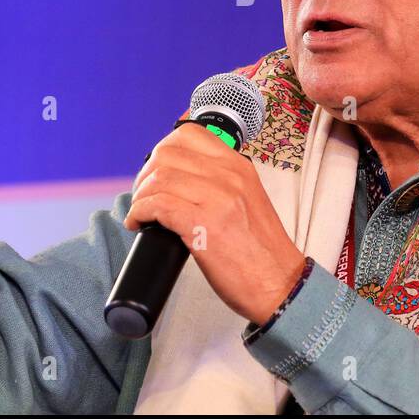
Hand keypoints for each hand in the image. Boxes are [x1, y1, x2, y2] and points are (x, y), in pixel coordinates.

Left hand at [124, 122, 306, 324]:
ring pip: (159, 178)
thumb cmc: (261, 251)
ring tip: (140, 213)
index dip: (163, 150)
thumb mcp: (247, 199)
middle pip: (167, 154)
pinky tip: (138, 224)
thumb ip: (221, 182)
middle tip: (143, 195)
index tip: (155, 170)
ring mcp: (216, 199)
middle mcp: (228, 176)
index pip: (189, 134)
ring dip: (140, 196)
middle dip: (146, 174)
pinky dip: (140, 212)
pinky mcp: (202, 225)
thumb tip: (180, 179)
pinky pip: (158, 205)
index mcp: (238, 166)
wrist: (280, 284)